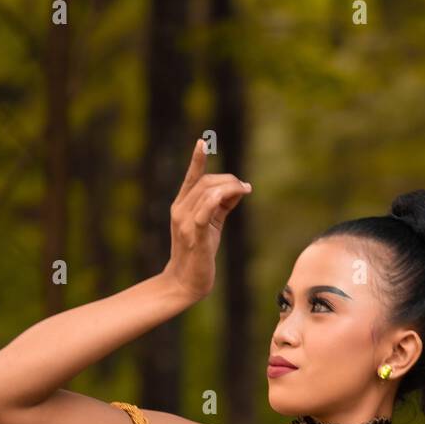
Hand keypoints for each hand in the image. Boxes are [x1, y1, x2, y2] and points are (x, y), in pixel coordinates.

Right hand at [161, 139, 251, 302]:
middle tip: (245, 187)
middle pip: (205, 182)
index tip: (202, 142)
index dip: (196, 159)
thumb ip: (221, 206)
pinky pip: (204, 212)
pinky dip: (218, 199)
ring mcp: (185, 223)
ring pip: (208, 193)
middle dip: (228, 180)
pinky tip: (234, 194)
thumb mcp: (211, 224)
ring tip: (245, 190)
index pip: (191, 178)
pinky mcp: (195, 236)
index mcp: (181, 205)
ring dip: (230, 188)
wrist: (186, 281)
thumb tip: (238, 189)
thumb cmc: (199, 253)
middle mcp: (180, 210)